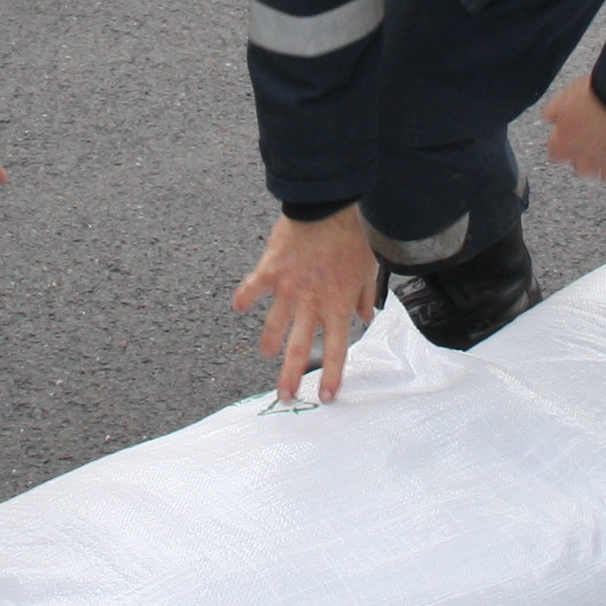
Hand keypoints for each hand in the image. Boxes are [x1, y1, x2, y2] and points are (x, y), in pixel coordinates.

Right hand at [232, 206, 381, 403]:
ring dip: (269, 342)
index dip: (331, 375)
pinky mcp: (270, 271)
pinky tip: (239, 307)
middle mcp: (312, 303)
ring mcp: (288, 289)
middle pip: (300, 348)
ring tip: (265, 353)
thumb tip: (367, 317)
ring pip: (275, 325)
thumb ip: (365, 297)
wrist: (326, 209)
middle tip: (285, 396)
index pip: (336, 349)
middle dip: (291, 376)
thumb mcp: (367, 270)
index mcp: (337, 305)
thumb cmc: (349, 239)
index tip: (326, 396)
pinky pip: (253, 289)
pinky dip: (244, 298)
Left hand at [541, 78, 605, 201]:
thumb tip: (549, 119)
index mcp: (566, 144)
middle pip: (585, 170)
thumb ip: (555, 110)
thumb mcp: (567, 95)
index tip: (573, 137)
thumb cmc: (596, 93)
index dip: (566, 146)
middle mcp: (586, 160)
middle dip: (592, 159)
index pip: (557, 156)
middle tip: (602, 140)